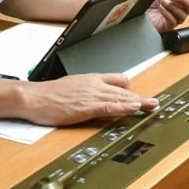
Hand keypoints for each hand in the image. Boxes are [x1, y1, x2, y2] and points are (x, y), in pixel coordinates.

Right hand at [21, 74, 157, 125]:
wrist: (34, 97)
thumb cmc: (47, 95)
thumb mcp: (70, 88)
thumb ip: (84, 92)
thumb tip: (91, 99)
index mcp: (90, 79)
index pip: (116, 80)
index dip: (128, 89)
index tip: (138, 95)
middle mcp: (94, 85)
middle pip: (123, 90)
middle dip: (140, 98)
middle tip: (154, 103)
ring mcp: (91, 95)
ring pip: (120, 98)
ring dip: (138, 103)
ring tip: (152, 106)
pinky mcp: (87, 107)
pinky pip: (110, 107)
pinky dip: (124, 107)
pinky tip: (134, 109)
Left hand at [146, 0, 188, 30]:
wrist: (134, 5)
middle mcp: (179, 8)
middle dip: (185, 0)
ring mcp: (174, 18)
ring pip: (183, 16)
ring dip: (173, 6)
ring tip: (163, 1)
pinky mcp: (167, 26)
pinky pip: (173, 22)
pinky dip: (167, 13)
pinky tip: (161, 8)